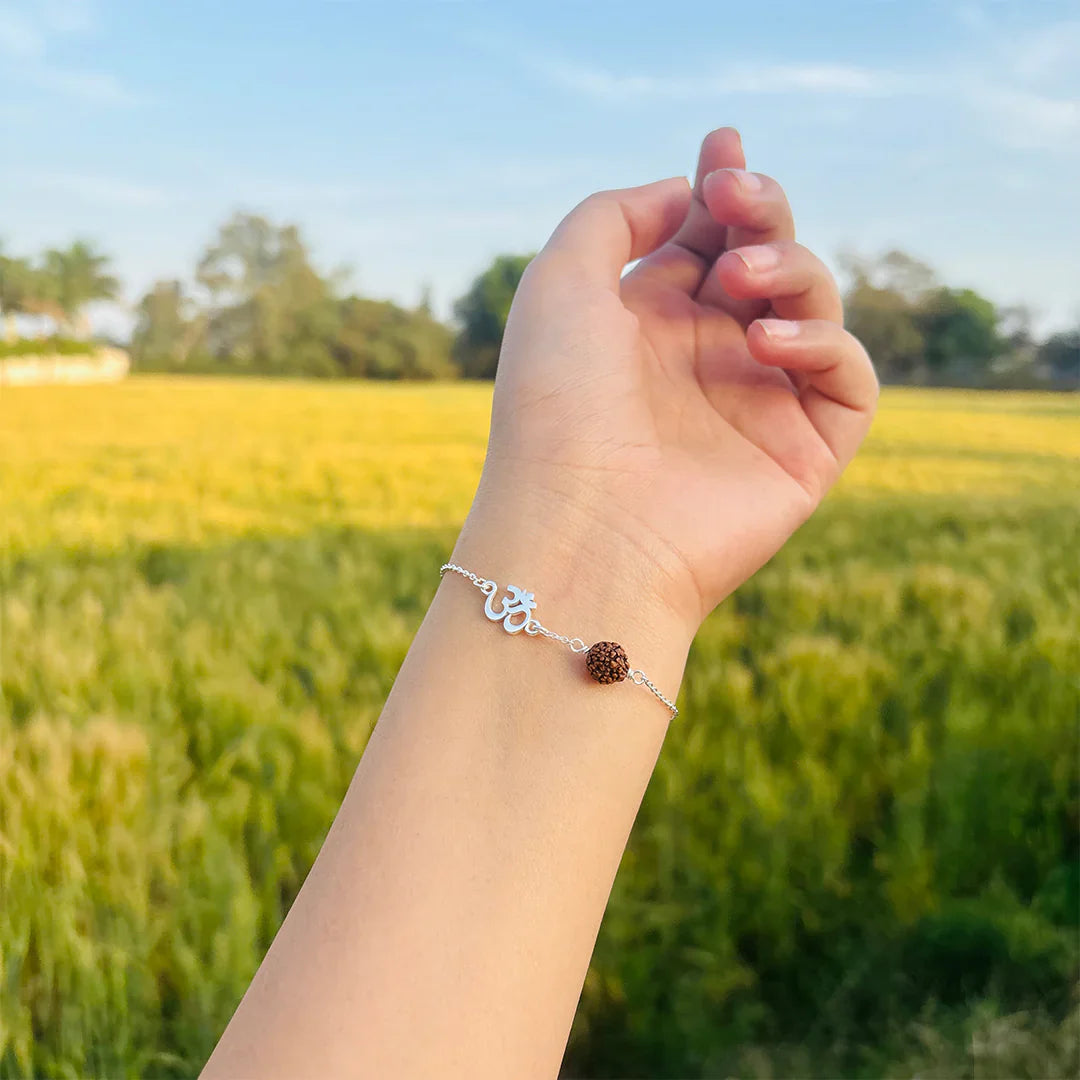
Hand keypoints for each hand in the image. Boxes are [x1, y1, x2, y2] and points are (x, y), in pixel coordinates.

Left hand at [464, 128, 877, 637]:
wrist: (582, 525)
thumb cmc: (557, 403)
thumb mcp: (560, 282)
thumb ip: (613, 216)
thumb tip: (683, 195)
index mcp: (647, 325)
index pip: (702, 242)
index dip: (720, 189)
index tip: (721, 145)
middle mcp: (703, 361)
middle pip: (763, 260)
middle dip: (760, 210)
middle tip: (736, 192)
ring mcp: (756, 406)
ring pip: (812, 307)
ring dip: (788, 269)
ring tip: (739, 278)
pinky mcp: (804, 453)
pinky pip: (848, 380)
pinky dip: (824, 345)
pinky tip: (765, 344)